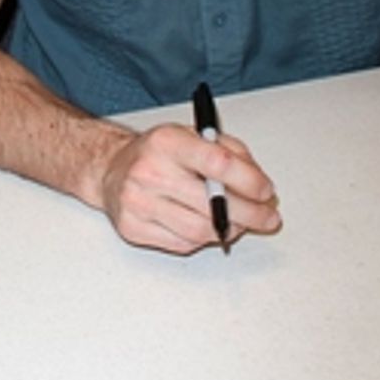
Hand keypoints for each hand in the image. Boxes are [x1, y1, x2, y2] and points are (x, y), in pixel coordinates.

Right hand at [99, 122, 279, 253]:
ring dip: (229, 230)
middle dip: (250, 214)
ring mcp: (138, 203)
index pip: (217, 163)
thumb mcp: (195, 136)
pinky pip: (182, 244)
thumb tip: (259, 184)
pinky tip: (208, 226)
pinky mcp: (133, 228)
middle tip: (267, 217)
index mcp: (167, 142)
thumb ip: (231, 153)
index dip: (249, 181)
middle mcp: (149, 171)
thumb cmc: (158, 153)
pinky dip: (203, 238)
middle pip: (211, 204)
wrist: (111, 169)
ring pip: (199, 230)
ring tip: (240, 223)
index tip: (266, 191)